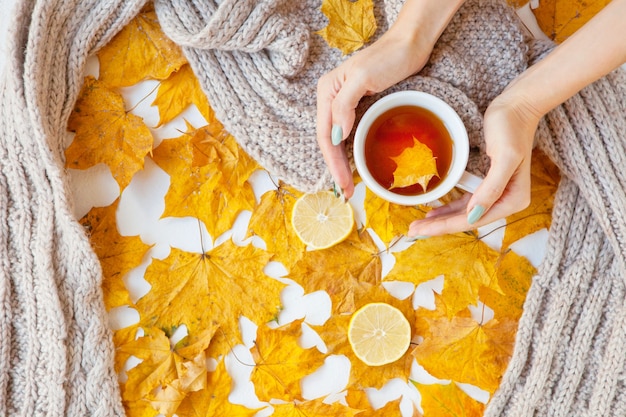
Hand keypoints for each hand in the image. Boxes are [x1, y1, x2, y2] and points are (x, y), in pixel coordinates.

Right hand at [316, 0, 465, 197]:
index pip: (324, 135)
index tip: (341, 184)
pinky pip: (350, 135)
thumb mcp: (363, 77)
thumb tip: (335, 136)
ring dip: (342, 164)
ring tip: (348, 186)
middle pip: (329, 142)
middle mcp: (331, 99)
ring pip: (338, 141)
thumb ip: (344, 104)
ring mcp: (345, 104)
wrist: (410, 44)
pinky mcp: (360, 107)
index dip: (332, 163)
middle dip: (336, 169)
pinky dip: (351, 153)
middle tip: (345, 194)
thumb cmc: (388, 56)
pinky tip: (356, 165)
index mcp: (327, 92)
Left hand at [408, 91, 540, 235]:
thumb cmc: (512, 128)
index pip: (473, 220)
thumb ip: (491, 188)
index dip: (445, 227)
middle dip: (439, 226)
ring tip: (418, 224)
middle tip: (412, 230)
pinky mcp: (487, 182)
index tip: (421, 230)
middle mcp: (507, 201)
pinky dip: (450, 208)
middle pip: (466, 220)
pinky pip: (466, 201)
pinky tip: (434, 211)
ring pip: (464, 213)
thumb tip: (474, 215)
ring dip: (442, 219)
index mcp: (513, 200)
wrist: (517, 106)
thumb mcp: (504, 158)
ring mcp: (497, 192)